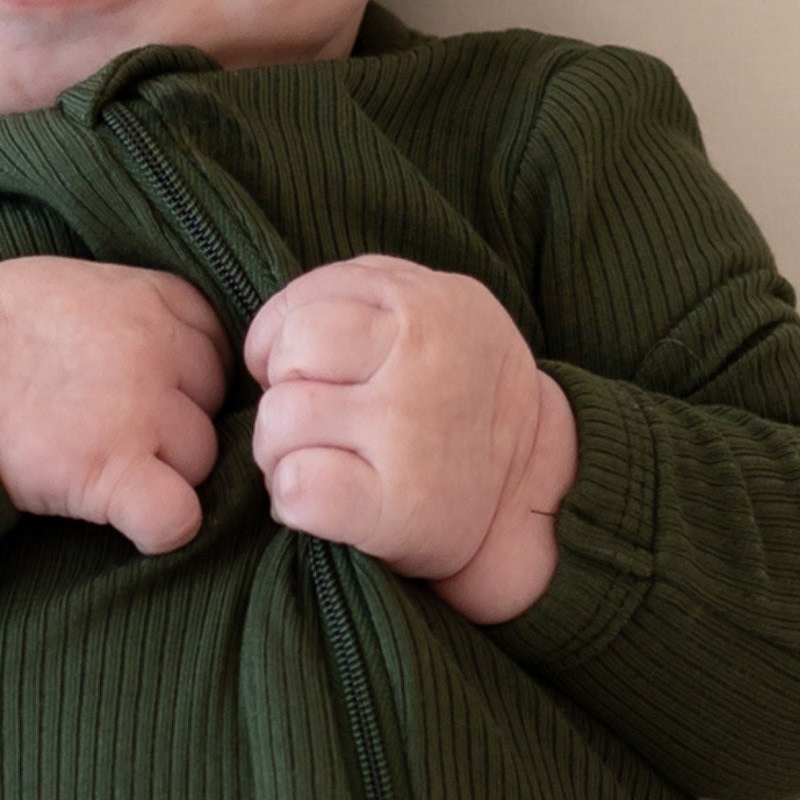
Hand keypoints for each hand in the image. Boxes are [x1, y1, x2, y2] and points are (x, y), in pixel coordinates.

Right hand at [0, 256, 230, 554]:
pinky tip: (126, 519)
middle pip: (211, 404)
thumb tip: (165, 344)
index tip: (149, 390)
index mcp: (148, 296)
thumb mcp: (70, 285)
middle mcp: (155, 347)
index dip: (186, 376)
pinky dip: (160, 527)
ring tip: (99, 467)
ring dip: (163, 473)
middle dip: (174, 424)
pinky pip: (177, 516)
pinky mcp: (109, 470)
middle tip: (115, 432)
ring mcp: (137, 408)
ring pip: (199, 461)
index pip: (215, 344)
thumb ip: (130, 308)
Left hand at [243, 255, 578, 622]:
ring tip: (314, 454)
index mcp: (422, 305)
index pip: (302, 306)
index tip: (302, 369)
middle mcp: (417, 364)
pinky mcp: (398, 507)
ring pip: (282, 418)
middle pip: (289, 355)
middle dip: (280, 387)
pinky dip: (291, 495)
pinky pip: (300, 488)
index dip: (280, 339)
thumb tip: (268, 337)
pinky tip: (317, 494)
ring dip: (278, 445)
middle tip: (309, 414)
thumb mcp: (431, 304)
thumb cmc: (456, 386)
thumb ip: (358, 292)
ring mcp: (407, 435)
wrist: (531, 483)